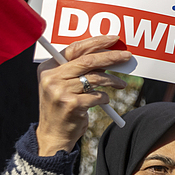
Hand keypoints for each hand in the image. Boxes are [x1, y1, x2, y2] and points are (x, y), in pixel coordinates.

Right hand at [35, 36, 130, 155]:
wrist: (53, 134)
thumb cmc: (63, 106)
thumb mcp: (64, 84)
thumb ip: (79, 69)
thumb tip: (108, 55)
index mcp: (48, 68)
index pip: (74, 49)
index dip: (96, 42)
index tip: (113, 39)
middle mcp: (51, 78)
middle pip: (88, 61)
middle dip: (110, 57)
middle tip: (126, 56)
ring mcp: (60, 91)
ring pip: (96, 78)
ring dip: (113, 80)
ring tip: (121, 84)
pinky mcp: (72, 105)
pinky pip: (98, 95)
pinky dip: (105, 97)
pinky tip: (105, 100)